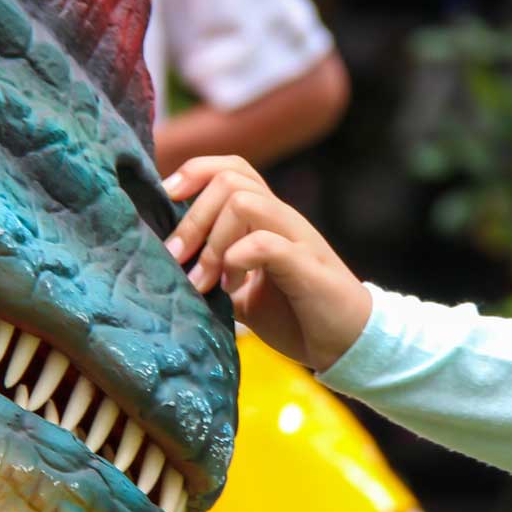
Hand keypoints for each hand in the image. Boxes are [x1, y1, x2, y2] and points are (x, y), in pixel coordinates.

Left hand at [162, 156, 371, 370]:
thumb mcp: (241, 292)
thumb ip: (213, 273)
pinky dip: (238, 259)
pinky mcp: (308, 266)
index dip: (193, 174)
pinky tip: (230, 289)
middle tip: (175, 259)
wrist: (347, 344)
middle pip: (231, 177)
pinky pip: (266, 243)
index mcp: (266, 218)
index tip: (163, 201)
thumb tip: (166, 269)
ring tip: (201, 282)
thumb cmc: (295, 315)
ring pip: (244, 202)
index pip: (231, 167)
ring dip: (212, 241)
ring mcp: (297, 238)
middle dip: (192, 217)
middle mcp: (281, 218)